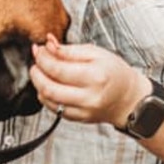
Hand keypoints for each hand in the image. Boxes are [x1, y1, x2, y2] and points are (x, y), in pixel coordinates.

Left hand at [30, 33, 149, 127]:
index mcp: (95, 76)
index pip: (58, 69)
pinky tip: (48, 86)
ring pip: (49, 100)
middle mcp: (89, 96)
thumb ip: (70, 50)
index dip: (43, 58)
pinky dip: (46, 96)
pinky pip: (54, 109)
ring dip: (38, 84)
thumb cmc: (114, 73)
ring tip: (41, 73)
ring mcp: (83, 110)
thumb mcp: (96, 53)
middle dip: (36, 73)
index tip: (39, 49)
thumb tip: (49, 45)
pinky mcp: (79, 118)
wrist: (128, 98)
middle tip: (36, 62)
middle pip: (49, 87)